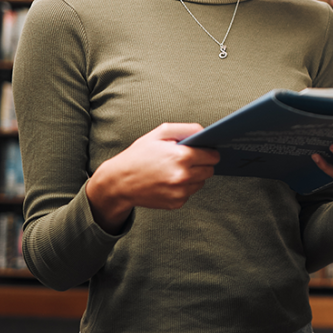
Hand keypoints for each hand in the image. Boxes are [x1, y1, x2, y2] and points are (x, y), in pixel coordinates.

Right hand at [86, 123, 220, 232]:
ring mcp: (180, 192)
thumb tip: (205, 132)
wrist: (119, 182)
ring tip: (175, 170)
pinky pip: (190, 193)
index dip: (210, 152)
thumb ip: (186, 129)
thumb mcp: (159, 133)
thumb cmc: (139, 155)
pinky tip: (169, 181)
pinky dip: (184, 187)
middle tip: (189, 160)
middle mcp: (183, 176)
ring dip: (194, 176)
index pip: (212, 156)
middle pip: (210, 170)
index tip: (207, 151)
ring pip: (201, 182)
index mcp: (181, 156)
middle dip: (203, 164)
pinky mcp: (176, 203)